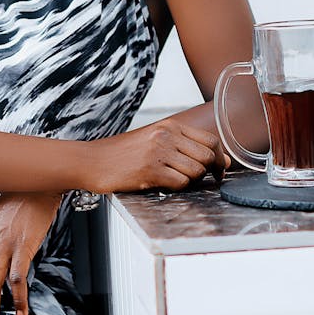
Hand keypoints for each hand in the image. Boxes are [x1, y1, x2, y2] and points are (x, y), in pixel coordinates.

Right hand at [88, 119, 230, 192]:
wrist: (92, 160)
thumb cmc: (124, 153)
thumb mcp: (154, 139)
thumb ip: (184, 146)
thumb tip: (220, 160)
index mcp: (171, 126)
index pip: (211, 139)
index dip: (220, 157)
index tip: (219, 169)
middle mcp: (167, 135)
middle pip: (208, 156)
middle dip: (210, 172)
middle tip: (202, 180)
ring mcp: (159, 152)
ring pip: (196, 171)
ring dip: (192, 181)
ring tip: (176, 180)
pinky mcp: (150, 170)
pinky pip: (181, 183)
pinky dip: (178, 188)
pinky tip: (165, 185)